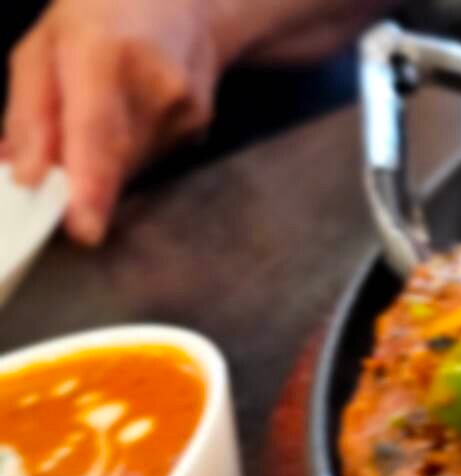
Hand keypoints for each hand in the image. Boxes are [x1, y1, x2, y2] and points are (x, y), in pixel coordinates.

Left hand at [2, 0, 225, 245]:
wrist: (182, 3)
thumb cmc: (100, 13)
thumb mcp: (41, 46)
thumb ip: (29, 113)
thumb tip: (26, 176)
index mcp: (105, 51)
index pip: (97, 130)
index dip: (90, 184)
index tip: (85, 231)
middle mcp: (157, 86)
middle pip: (111, 161)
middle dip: (76, 179)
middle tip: (53, 173)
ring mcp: (187, 110)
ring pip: (129, 167)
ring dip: (99, 163)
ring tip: (93, 116)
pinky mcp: (199, 130)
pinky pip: (147, 160)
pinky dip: (123, 153)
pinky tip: (125, 115)